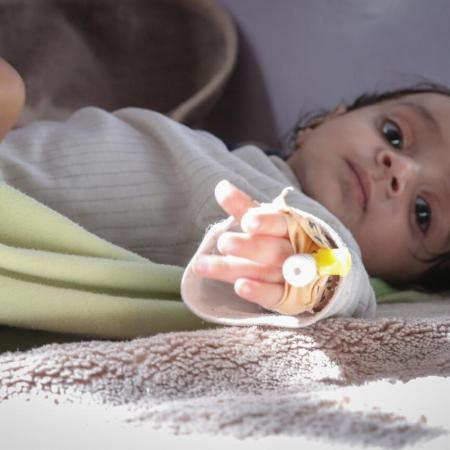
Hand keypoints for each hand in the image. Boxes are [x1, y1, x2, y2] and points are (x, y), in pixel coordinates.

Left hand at [193, 180, 293, 309]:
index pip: (280, 223)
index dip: (265, 222)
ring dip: (234, 269)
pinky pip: (274, 295)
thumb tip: (221, 186)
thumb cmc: (283, 240)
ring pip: (266, 272)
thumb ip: (244, 207)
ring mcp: (293, 276)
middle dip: (248, 247)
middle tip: (223, 243)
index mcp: (292, 228)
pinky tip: (239, 287)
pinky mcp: (289, 298)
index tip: (248, 221)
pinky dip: (258, 292)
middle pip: (273, 250)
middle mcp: (294, 251)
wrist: (318, 273)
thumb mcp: (267, 221)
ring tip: (203, 265)